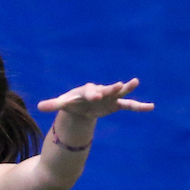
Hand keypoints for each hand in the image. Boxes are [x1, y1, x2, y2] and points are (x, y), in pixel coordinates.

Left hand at [37, 79, 153, 117]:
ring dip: (127, 89)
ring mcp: (109, 98)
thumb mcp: (63, 104)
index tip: (96, 96)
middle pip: (106, 89)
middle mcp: (100, 91)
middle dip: (111, 89)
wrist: (82, 105)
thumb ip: (53, 104)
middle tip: (119, 85)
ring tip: (135, 82)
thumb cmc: (72, 102)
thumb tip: (38, 107)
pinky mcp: (115, 105)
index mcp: (87, 90)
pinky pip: (128, 105)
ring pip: (119, 93)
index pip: (89, 91)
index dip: (93, 94)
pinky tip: (151, 107)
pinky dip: (139, 106)